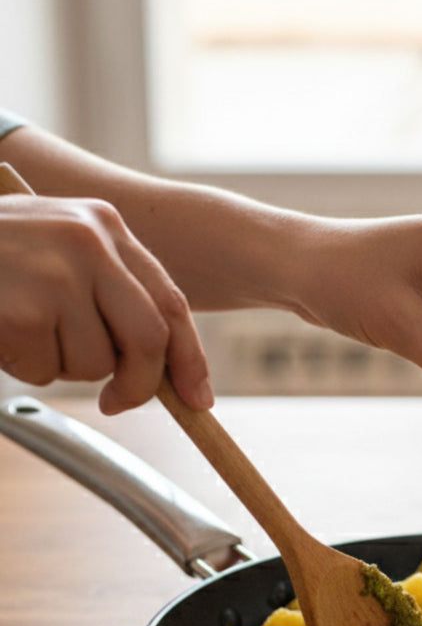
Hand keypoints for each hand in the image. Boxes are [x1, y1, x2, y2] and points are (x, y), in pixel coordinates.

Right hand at [0, 194, 211, 413]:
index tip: (199, 400)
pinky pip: (48, 369)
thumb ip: (112, 295)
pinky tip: (0, 332)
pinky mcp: (23, 308)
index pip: (171, 302)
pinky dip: (25, 366)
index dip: (189, 359)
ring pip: (96, 362)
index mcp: (105, 225)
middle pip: (149, 338)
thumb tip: (166, 372)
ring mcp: (55, 272)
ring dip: (63, 366)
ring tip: (24, 330)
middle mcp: (88, 240)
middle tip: (116, 401)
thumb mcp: (60, 254)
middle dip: (140, 383)